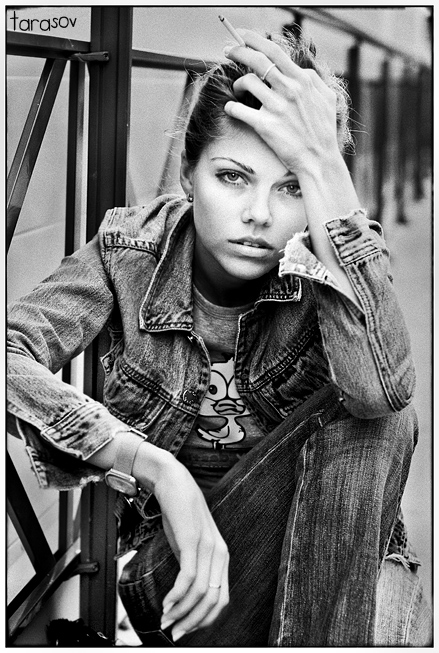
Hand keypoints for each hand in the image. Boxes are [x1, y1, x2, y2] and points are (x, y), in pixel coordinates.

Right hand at [137, 446, 229, 641]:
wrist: (171, 480)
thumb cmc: (179, 512)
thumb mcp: (189, 543)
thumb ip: (192, 564)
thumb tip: (183, 594)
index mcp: (222, 556)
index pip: (221, 599)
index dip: (204, 620)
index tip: (184, 628)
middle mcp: (220, 553)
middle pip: (213, 601)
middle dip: (192, 622)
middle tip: (173, 632)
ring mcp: (207, 546)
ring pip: (201, 593)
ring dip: (181, 612)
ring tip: (165, 620)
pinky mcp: (192, 539)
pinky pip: (188, 577)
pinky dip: (177, 596)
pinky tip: (166, 603)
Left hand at [223, 29, 339, 176]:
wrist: (319, 160)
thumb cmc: (323, 132)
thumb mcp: (326, 99)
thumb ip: (312, 80)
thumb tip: (299, 69)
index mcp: (303, 80)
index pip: (275, 51)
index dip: (255, 40)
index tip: (242, 36)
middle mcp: (290, 90)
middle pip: (257, 60)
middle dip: (238, 50)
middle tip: (227, 50)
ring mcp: (277, 108)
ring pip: (247, 82)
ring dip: (237, 83)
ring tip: (237, 90)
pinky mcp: (265, 126)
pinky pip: (239, 110)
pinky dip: (231, 106)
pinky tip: (231, 108)